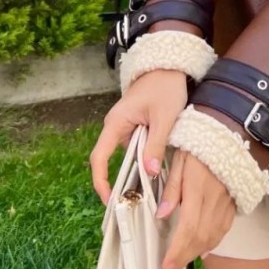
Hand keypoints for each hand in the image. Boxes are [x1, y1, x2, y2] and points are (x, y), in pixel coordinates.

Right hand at [89, 68, 187, 204]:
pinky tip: (160, 170)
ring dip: (139, 170)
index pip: (99, 158)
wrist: (170, 66)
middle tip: (139, 202)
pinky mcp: (137, 127)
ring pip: (129, 156)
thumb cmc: (165, 86)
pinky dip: (146, 160)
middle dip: (124, 181)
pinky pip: (138, 148)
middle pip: (114, 160)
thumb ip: (157, 144)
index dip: (100, 181)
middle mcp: (116, 127)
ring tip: (153, 190)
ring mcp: (126, 127)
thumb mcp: (165, 116)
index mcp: (116, 123)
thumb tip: (149, 173)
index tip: (109, 200)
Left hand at [155, 150, 234, 268]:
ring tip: (181, 262)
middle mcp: (215, 200)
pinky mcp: (234, 203)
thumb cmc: (201, 143)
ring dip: (196, 253)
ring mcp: (227, 203)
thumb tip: (161, 215)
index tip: (165, 267)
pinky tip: (202, 249)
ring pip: (213, 236)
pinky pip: (223, 229)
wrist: (235, 133)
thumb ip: (171, 187)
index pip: (188, 227)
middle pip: (201, 238)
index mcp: (198, 188)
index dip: (177, 251)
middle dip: (184, 258)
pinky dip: (212, 242)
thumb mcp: (180, 158)